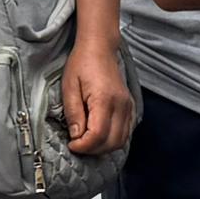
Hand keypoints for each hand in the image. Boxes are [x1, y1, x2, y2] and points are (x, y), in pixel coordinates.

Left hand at [61, 42, 133, 159]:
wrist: (100, 48)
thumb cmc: (81, 64)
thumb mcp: (69, 87)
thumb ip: (73, 113)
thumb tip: (76, 136)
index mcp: (104, 99)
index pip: (98, 135)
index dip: (83, 146)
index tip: (71, 144)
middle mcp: (121, 105)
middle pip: (112, 142)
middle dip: (93, 150)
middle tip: (77, 145)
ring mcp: (128, 107)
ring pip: (121, 141)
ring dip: (103, 147)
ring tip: (87, 141)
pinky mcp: (130, 107)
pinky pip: (126, 132)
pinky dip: (113, 140)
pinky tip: (99, 136)